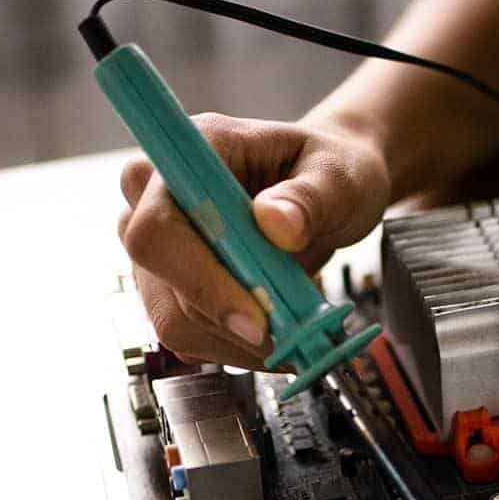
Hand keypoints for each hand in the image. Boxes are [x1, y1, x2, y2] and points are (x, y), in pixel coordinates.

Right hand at [117, 113, 389, 367]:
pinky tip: (276, 335)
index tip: (255, 317)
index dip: (198, 277)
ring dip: (236, 342)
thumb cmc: (330, 172)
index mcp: (193, 152)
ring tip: (294, 334)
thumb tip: (275, 223)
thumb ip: (311, 198)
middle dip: (226, 318)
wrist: (329, 191)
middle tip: (291, 335)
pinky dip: (236, 348)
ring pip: (173, 317)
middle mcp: (157, 195)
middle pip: (159, 277)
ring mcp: (160, 244)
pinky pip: (188, 334)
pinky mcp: (169, 283)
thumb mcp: (341, 177)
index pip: (158, 224)